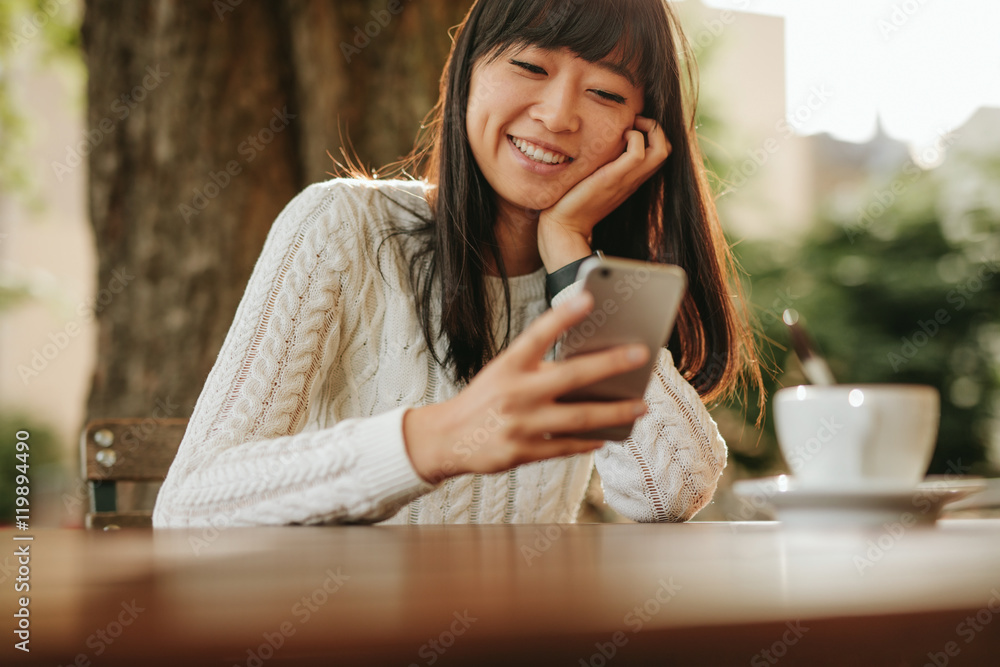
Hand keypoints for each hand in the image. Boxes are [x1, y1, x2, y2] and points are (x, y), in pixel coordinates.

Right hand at [403, 291, 648, 484]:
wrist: (445, 438)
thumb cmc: (484, 399)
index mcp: (508, 366)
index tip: (589, 298)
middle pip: (571, 376)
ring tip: (640, 406)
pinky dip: (589, 442)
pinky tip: (607, 436)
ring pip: (579, 418)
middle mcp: (514, 393)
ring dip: (615, 412)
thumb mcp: (502, 373)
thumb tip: (590, 368)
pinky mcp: (522, 452)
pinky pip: (566, 447)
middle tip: (641, 354)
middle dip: (610, 365)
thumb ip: (538, 368)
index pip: (538, 334)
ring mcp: (520, 425)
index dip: (563, 316)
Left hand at [537, 116, 670, 267]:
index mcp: (631, 179)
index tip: (632, 126)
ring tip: (628, 127)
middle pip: (667, 150)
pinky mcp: (613, 178)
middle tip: (634, 122)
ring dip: (649, 129)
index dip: (654, 134)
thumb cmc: (573, 201)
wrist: (564, 224)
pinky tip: (618, 136)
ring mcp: (627, 179)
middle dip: (656, 128)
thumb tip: (600, 144)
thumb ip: (602, 164)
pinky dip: (634, 137)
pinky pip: (638, 153)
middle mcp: (634, 179)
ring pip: (661, 150)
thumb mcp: (593, 178)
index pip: (659, 154)